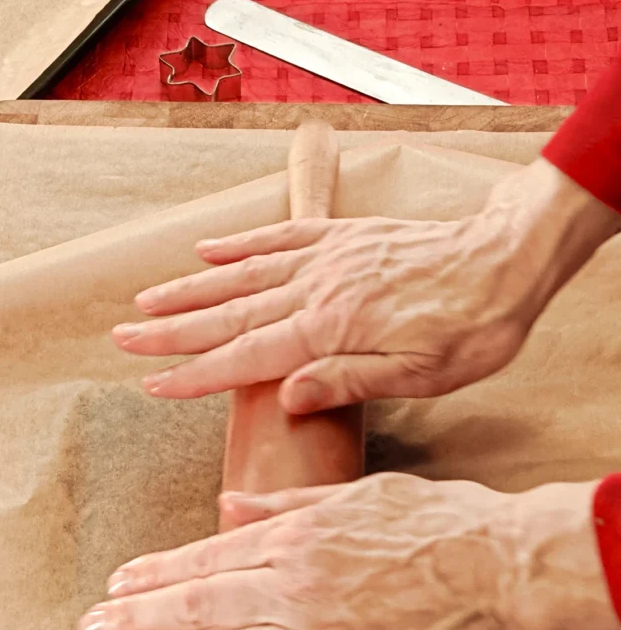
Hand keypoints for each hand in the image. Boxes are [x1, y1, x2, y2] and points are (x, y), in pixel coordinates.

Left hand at [77, 474, 616, 629]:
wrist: (506, 572)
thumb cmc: (440, 523)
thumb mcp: (361, 493)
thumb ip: (288, 503)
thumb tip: (230, 504)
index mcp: (300, 536)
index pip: (208, 555)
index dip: (158, 571)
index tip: (120, 581)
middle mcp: (297, 588)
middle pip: (200, 605)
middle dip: (138, 619)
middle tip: (92, 628)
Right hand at [113, 158, 618, 411]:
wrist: (504, 261)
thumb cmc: (471, 328)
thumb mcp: (421, 375)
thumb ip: (348, 381)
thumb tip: (287, 396)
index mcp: (331, 328)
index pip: (246, 356)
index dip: (194, 372)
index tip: (152, 381)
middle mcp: (318, 287)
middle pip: (228, 312)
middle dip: (171, 329)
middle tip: (124, 336)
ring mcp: (328, 256)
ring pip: (243, 272)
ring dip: (191, 287)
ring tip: (149, 297)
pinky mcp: (343, 235)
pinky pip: (281, 233)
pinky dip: (240, 241)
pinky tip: (209, 248)